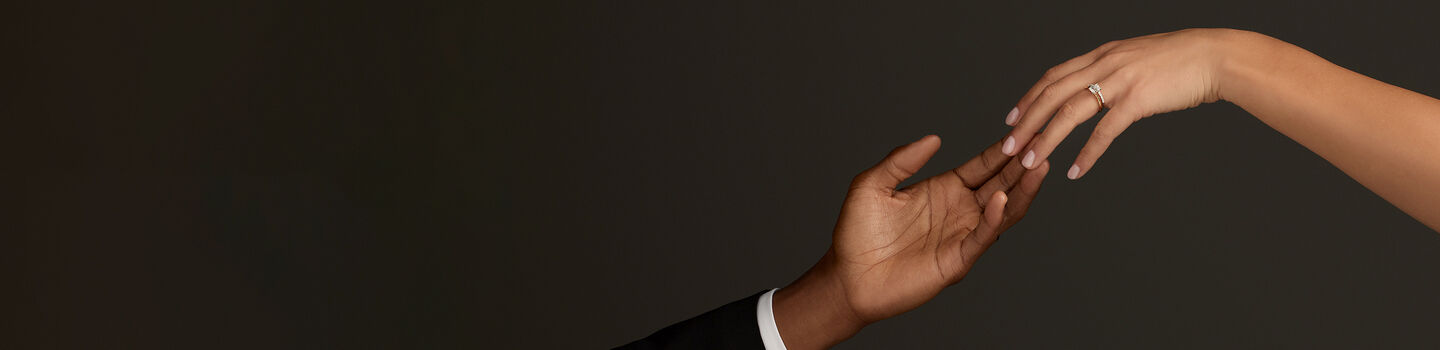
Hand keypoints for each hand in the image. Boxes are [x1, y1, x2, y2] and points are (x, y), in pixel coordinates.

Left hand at [774, 135, 1048, 348]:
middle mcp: (960, 211)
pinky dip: (993, 219)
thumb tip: (933, 138)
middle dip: (1021, 165)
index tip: (1024, 131)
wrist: (847, 277)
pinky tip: (1001, 199)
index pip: (983, 166)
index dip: (1002, 151)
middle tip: (1043, 143)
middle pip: (1001, 184)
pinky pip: (982, 237)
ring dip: (1021, 190)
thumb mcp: (872, 185)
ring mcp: (962, 235)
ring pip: (1002, 210)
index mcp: (945, 189)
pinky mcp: (957, 259)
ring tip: (1036, 167)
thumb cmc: (856, 233)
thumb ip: (901, 160)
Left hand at [1002, 28, 1251, 178]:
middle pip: (1052, 94)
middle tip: (1007, 147)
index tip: (1011, 119)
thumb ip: (1113, 72)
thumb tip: (1096, 87)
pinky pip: (1104, 131)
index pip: (1053, 76)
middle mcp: (1104, 64)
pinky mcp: (1138, 99)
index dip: (1029, 98)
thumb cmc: (1180, 62)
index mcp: (1101, 55)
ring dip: (1046, 140)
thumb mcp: (1136, 59)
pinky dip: (1087, 153)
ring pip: (1070, 112)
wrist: (1215, 56)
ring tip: (1030, 163)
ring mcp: (1120, 81)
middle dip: (1026, 122)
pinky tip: (1076, 171)